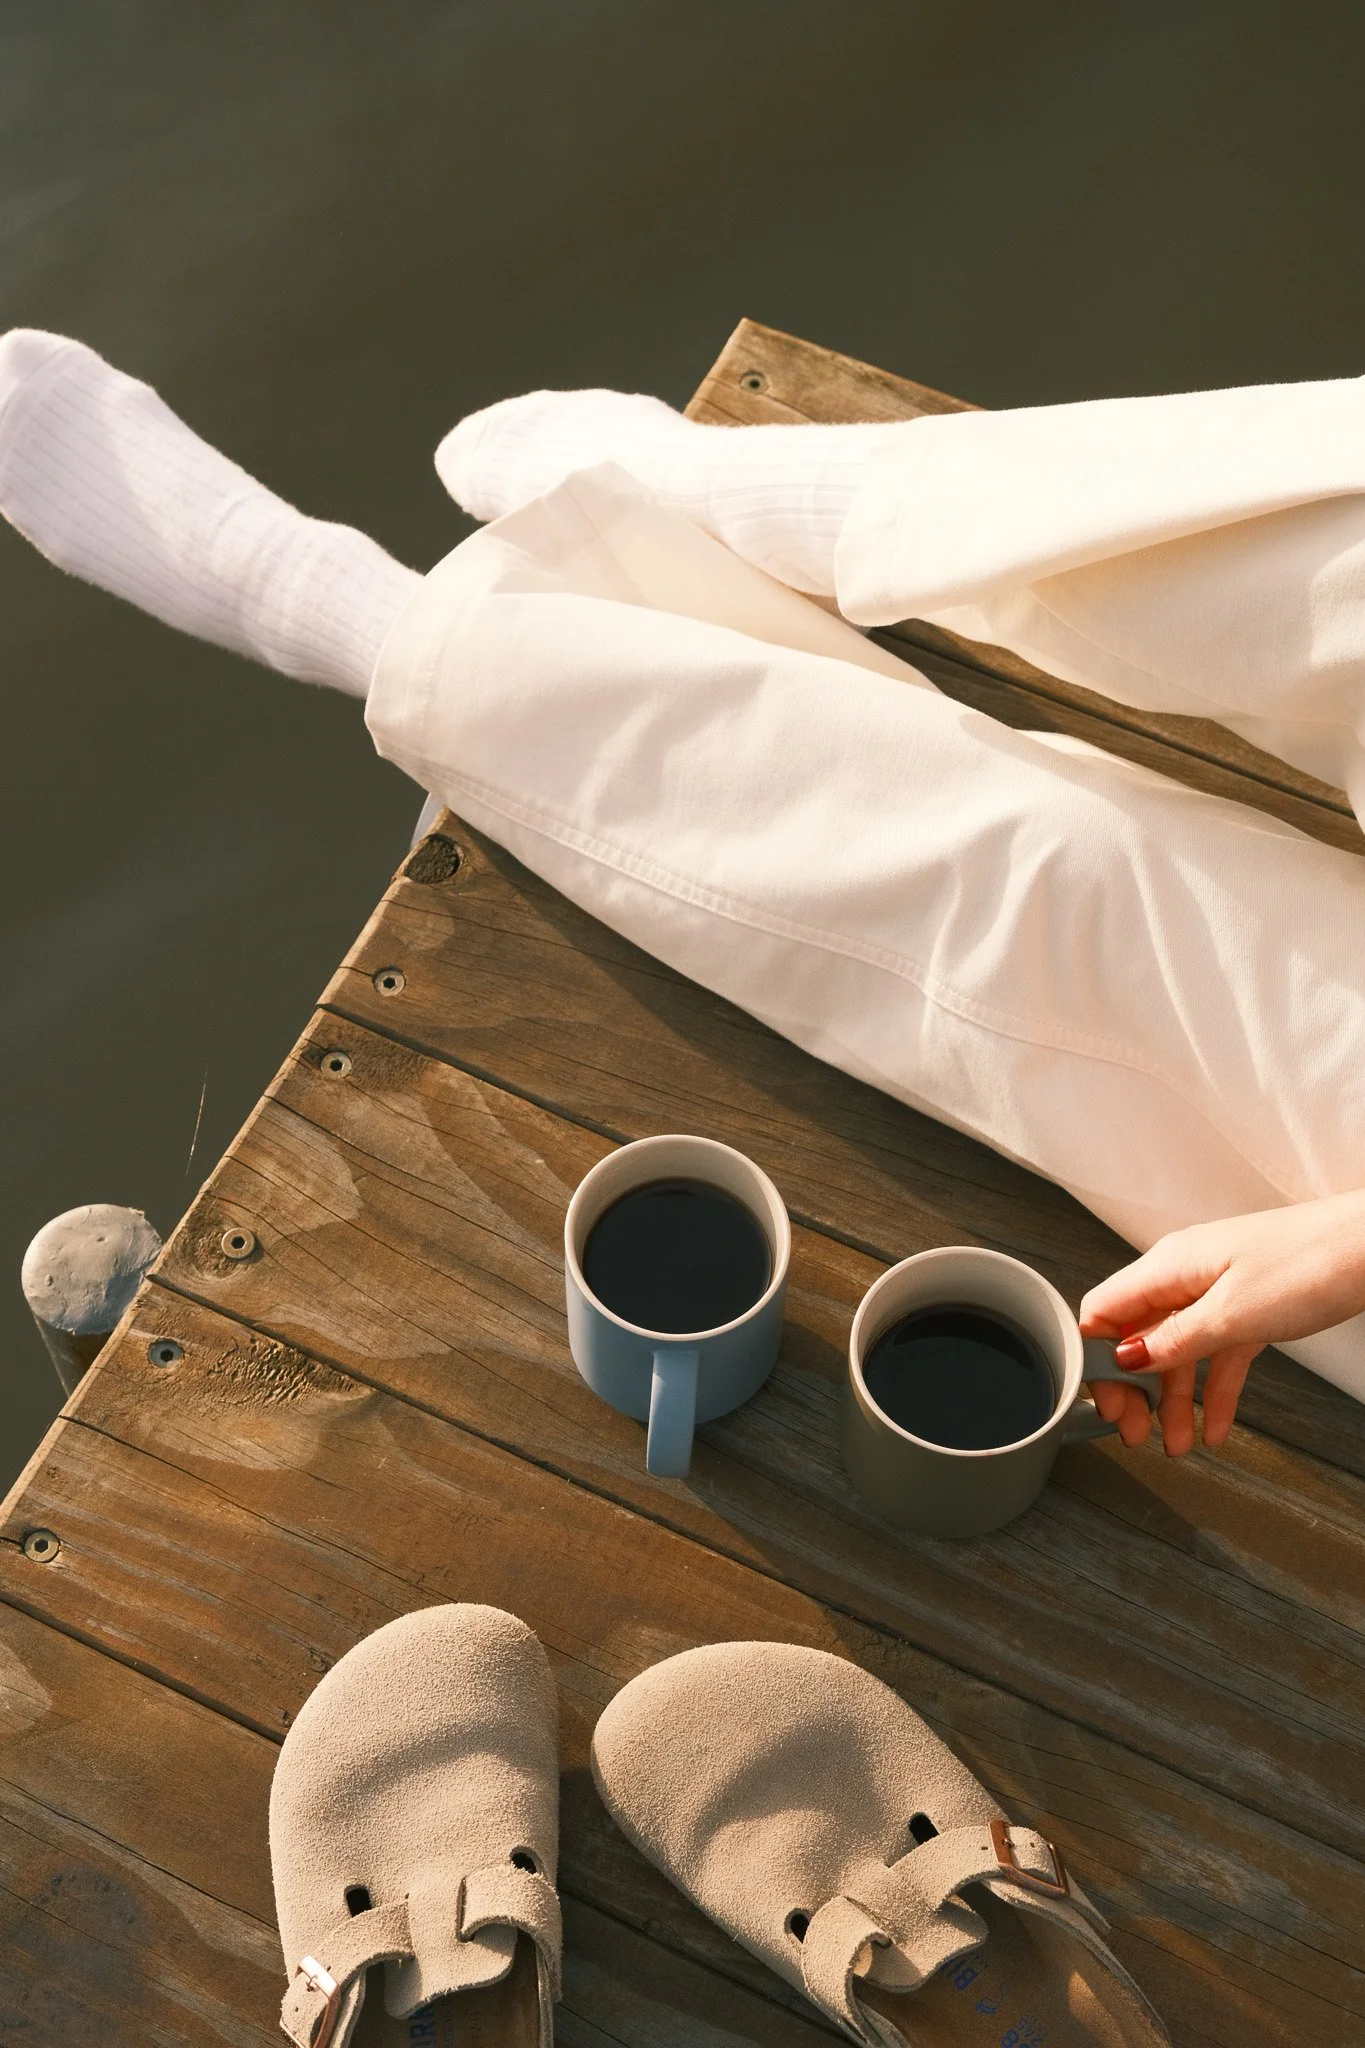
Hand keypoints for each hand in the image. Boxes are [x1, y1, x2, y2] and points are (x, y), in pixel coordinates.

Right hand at [1078, 1190, 1364, 1454]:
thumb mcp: (1232, 1313)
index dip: (1097, 1360)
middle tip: (1136, 1432)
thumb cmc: (1308, 1263)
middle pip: (1136, 1337)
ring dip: (1173, 1400)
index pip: (1104, 1312)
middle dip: (1132, 1389)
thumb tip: (1128, 1357)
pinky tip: (1214, 1425)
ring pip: (1177, 1351)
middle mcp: (1184, 1276)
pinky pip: (1216, 1354)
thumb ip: (1175, 1339)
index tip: (1106, 1403)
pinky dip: (1213, 1390)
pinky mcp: (1247, 1308)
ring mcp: (1215, 1292)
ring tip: (1177, 1443)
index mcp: (1168, 1266)